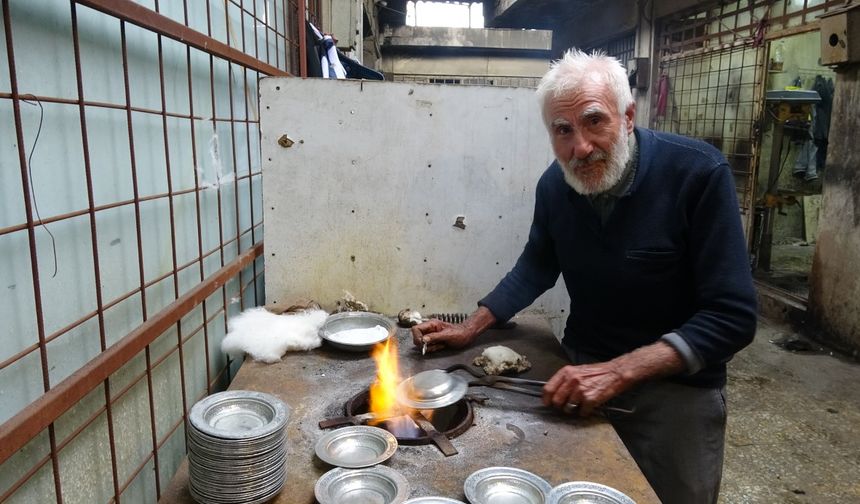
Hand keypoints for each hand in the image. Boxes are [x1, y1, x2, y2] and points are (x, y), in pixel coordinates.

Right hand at [410, 319, 476, 352]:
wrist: (467, 335)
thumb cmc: (460, 333)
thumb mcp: (447, 335)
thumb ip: (434, 337)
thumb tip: (423, 339)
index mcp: (432, 324)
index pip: (416, 329)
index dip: (416, 336)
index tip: (422, 342)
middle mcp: (430, 329)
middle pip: (417, 337)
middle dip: (422, 343)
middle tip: (430, 346)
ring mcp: (432, 336)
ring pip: (422, 343)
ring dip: (428, 347)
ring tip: (439, 345)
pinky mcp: (435, 342)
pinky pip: (429, 347)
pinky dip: (432, 349)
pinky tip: (440, 346)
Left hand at [541, 341, 686, 415]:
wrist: (616, 373)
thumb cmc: (597, 373)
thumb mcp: (577, 371)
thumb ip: (564, 380)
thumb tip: (553, 393)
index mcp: (566, 372)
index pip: (548, 388)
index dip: (546, 399)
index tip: (547, 404)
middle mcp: (572, 380)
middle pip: (556, 401)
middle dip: (560, 406)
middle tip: (566, 406)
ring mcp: (581, 390)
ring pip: (568, 408)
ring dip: (573, 410)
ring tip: (580, 405)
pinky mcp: (590, 399)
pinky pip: (581, 412)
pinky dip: (584, 412)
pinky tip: (589, 407)